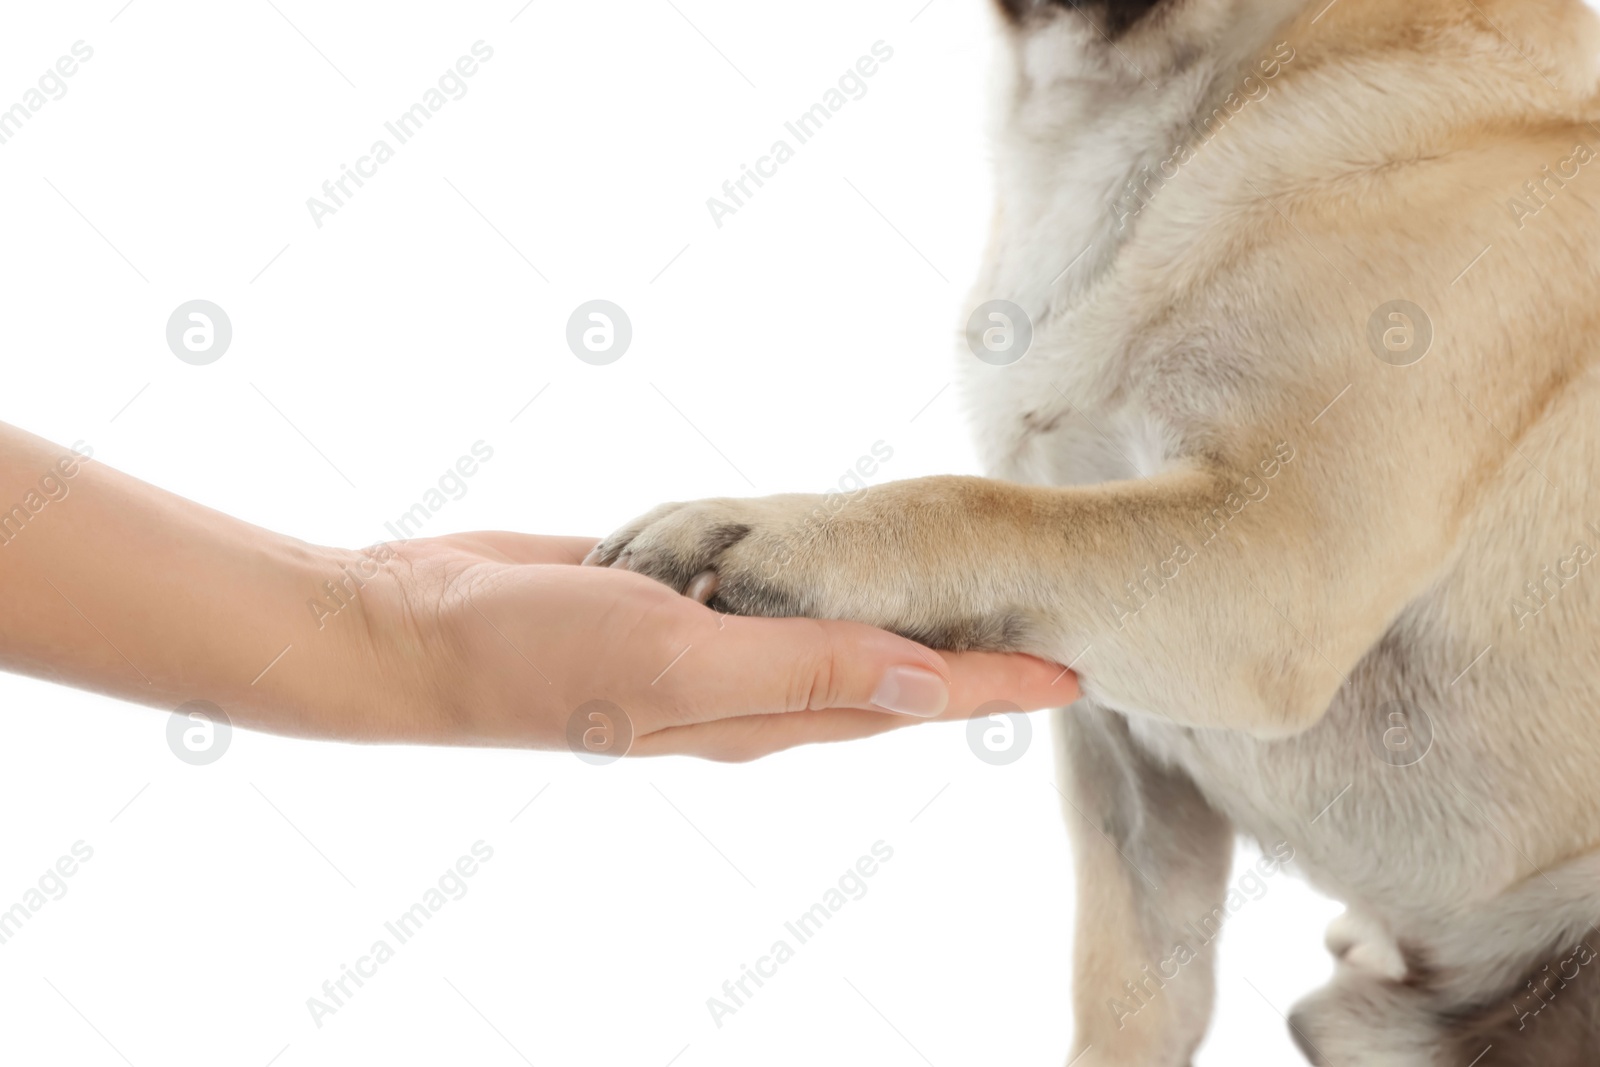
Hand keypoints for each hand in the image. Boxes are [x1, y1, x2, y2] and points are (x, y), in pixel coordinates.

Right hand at [373, 532, 1078, 760]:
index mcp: (761, 710)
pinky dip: (806, 584)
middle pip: (878, 678)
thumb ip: (806, 669)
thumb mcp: (683, 661)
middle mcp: (742, 688)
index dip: (990, 687)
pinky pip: (755, 594)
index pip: (905, 698)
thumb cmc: (543, 657)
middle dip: (959, 667)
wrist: (419, 633)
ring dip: (889, 624)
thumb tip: (928, 683)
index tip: (1072, 673)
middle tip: (1034, 641)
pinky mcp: (660, 601)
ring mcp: (699, 648)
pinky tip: (825, 565)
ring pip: (820, 635)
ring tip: (951, 602)